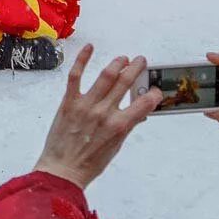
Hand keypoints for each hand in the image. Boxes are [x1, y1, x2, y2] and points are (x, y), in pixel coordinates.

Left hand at [34, 46, 159, 188]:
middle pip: (125, 83)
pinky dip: (82, 59)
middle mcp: (104, 112)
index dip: (153, 94)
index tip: (155, 89)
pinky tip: (89, 48)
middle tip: (140, 61)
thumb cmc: (90, 163)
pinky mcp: (69, 102)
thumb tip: (138, 112)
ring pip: (105, 76)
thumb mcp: (116, 147)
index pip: (144, 103)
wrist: (63, 170)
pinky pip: (76, 76)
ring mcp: (86, 105)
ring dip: (117, 63)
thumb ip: (126, 126)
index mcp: (119, 126)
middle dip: (136, 68)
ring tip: (123, 58)